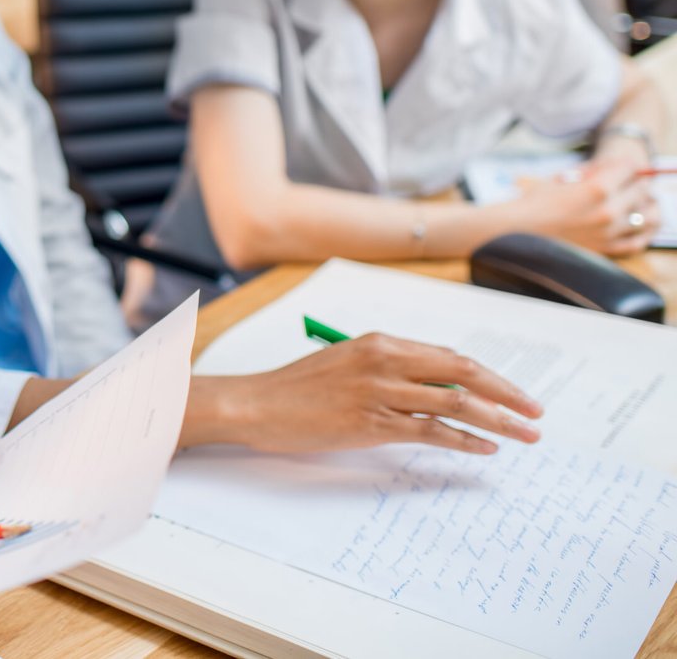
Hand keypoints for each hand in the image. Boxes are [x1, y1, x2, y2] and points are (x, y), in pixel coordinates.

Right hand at [183, 333, 543, 454]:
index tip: (514, 393)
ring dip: (498, 420)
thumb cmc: (297, 389)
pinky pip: (430, 430)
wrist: (256, 404)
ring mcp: (378, 391)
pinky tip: (485, 448)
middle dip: (507, 393)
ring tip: (525, 435)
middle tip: (536, 412)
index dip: (490, 376)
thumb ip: (388, 371)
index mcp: (379, 342)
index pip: (449, 356)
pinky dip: (464, 439)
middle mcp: (384, 360)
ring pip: (455, 402)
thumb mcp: (346, 365)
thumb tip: (435, 390)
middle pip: (463, 372)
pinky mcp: (370, 422)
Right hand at [508, 159, 658, 255]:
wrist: (516, 231)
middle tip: (626, 183)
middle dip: (634, 183)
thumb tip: (613, 168)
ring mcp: (609, 233)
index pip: (629, 168)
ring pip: (647, 216)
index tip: (620, 167)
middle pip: (641, 190)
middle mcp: (607, 211)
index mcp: (596, 188)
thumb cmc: (535, 201)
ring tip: (636, 203)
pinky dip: (643, 233)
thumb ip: (591, 172)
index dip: (624, 165)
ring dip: (645, 206)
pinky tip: (638, 225)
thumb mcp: (562, 177)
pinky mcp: (606, 249)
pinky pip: (638, 242)